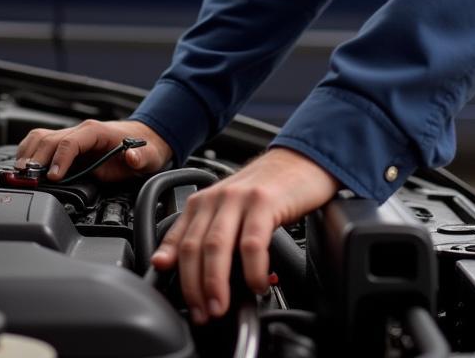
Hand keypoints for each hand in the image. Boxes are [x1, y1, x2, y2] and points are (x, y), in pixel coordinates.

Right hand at [15, 119, 170, 181]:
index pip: (71, 142)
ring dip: (28, 154)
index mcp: (96, 132)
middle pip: (49, 139)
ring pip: (40, 138)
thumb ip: (141, 157)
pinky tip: (22, 167)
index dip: (59, 159)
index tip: (53, 177)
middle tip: (29, 180)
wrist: (143, 140)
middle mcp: (80, 131)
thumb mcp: (148, 156)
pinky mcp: (65, 144)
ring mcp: (71, 136)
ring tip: (20, 175)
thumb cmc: (142, 148)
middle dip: (37, 159)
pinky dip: (28, 153)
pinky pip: (41, 143)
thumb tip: (133, 157)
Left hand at [151, 147, 338, 322]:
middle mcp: (216, 198)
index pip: (178, 239)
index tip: (179, 300)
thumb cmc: (267, 191)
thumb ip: (211, 237)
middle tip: (203, 314)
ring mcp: (239, 198)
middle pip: (194, 247)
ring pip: (216, 246)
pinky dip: (252, 270)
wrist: (300, 161)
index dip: (175, 273)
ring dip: (215, 283)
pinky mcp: (264, 201)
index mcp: (203, 202)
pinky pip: (251, 242)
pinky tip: (258, 285)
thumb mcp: (232, 212)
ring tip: (220, 307)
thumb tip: (196, 277)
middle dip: (194, 287)